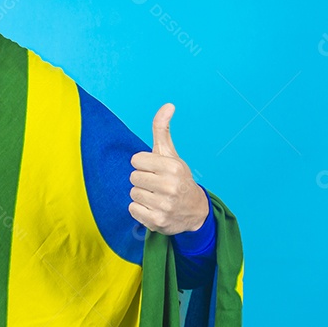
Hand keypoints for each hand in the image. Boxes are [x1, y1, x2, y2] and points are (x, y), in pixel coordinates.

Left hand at [128, 103, 208, 235]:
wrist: (195, 211)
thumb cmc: (178, 178)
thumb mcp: (171, 153)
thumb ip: (163, 129)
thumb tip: (168, 104)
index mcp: (173, 167)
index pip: (135, 160)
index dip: (143, 164)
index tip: (155, 170)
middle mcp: (170, 186)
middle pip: (133, 177)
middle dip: (142, 180)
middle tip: (156, 184)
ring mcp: (164, 205)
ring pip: (132, 194)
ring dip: (141, 195)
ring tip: (156, 197)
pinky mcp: (157, 221)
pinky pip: (132, 210)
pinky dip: (140, 210)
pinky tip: (154, 208)